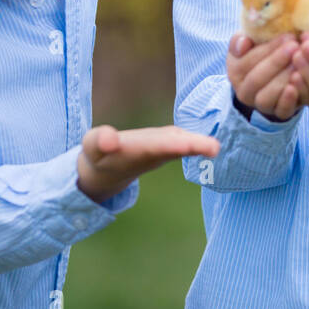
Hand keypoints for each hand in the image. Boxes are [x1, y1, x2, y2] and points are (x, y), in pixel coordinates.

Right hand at [76, 124, 219, 204]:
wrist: (105, 170)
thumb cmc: (98, 155)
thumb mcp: (93, 146)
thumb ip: (100, 140)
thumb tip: (110, 139)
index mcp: (138, 153)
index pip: (158, 148)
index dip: (173, 146)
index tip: (187, 145)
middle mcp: (155, 153)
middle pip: (177, 149)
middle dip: (194, 147)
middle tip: (215, 148)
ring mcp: (162, 149)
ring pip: (183, 145)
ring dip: (199, 145)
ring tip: (216, 146)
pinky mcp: (165, 144)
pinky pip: (183, 140)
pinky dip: (197, 140)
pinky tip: (212, 138)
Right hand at [227, 33, 301, 121]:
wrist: (276, 77)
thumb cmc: (264, 54)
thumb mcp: (249, 44)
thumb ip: (241, 40)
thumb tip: (243, 43)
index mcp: (235, 72)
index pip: (248, 61)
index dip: (268, 48)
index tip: (288, 36)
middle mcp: (244, 92)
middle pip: (256, 79)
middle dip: (277, 61)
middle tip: (296, 46)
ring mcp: (260, 105)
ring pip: (266, 97)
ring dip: (283, 79)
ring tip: (299, 63)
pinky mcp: (278, 114)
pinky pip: (281, 111)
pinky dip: (289, 99)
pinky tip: (299, 83)